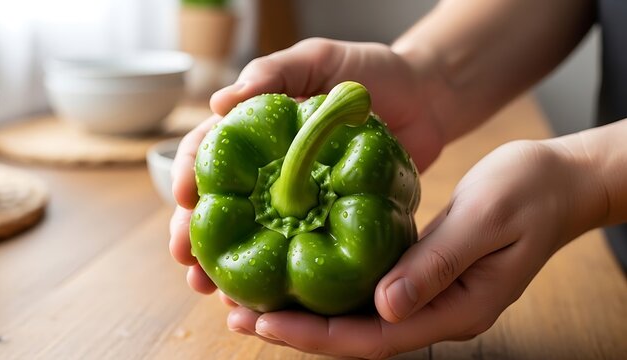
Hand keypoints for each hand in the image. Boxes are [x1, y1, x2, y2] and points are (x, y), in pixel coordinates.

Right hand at [170, 38, 444, 291]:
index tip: (183, 199)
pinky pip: (299, 254)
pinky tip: (261, 301)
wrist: (427, 100)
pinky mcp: (329, 223)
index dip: (188, 175)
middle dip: (195, 236)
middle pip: (222, 206)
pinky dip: (278, 280)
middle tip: (189, 265)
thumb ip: (273, 74)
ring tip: (212, 291)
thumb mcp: (318, 61)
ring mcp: (298, 201)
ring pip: (252, 238)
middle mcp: (269, 170)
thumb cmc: (373, 73)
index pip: (207, 153)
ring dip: (226, 268)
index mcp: (256, 132)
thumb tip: (218, 103)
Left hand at [224, 140, 598, 357]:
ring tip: (253, 298)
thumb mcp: (483, 222)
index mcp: (456, 310)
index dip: (316, 337)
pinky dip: (329, 284)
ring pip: (357, 314)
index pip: (375, 338)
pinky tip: (298, 268)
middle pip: (357, 334)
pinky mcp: (421, 272)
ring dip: (307, 310)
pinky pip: (367, 287)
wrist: (558, 181)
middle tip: (239, 314)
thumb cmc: (528, 194)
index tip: (264, 323)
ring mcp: (428, 294)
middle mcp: (437, 312)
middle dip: (297, 329)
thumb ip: (435, 266)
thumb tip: (384, 307)